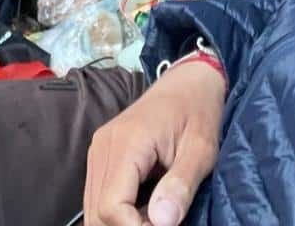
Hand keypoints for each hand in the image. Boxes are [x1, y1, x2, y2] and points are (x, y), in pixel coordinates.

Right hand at [83, 60, 225, 225]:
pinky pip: (99, 195)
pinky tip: (144, 211)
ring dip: (121, 222)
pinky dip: (118, 212)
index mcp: (127, 143)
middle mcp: (103, 147)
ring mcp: (99, 150)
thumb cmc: (198, 112)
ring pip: (93, 207)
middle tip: (162, 223)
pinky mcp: (101, 156)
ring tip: (155, 218)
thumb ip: (181, 184)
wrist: (188, 83)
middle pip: (96, 212)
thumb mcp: (202, 149)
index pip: (111, 205)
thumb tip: (162, 222)